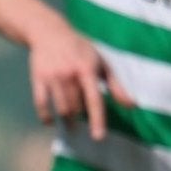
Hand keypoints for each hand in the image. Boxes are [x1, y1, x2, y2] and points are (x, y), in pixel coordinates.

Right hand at [27, 15, 123, 141]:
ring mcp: (52, 77)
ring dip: (67, 120)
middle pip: (76, 107)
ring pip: (61, 108)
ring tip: (71, 125)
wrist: (49, 33)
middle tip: (83, 122)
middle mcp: (69, 74)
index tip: (98, 137)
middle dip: (81, 118)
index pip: (94, 99)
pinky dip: (46, 116)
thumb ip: (116, 85)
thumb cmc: (80, 49)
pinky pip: (41, 104)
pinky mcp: (38, 79)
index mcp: (87, 69)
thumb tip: (132, 106)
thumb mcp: (101, 62)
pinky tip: (51, 122)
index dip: (97, 120)